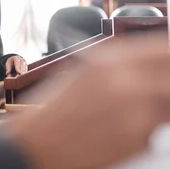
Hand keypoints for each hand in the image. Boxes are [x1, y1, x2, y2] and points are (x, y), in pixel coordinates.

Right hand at [6, 36, 169, 168]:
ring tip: (136, 109)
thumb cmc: (52, 110)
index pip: (164, 48)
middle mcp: (125, 81)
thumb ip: (120, 64)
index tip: (167, 60)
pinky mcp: (139, 139)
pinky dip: (148, 128)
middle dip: (165, 82)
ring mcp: (135, 110)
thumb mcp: (83, 72)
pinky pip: (158, 129)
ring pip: (169, 103)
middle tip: (156, 90)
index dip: (168, 55)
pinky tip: (122, 128)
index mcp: (108, 59)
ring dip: (161, 105)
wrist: (36, 144)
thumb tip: (150, 62)